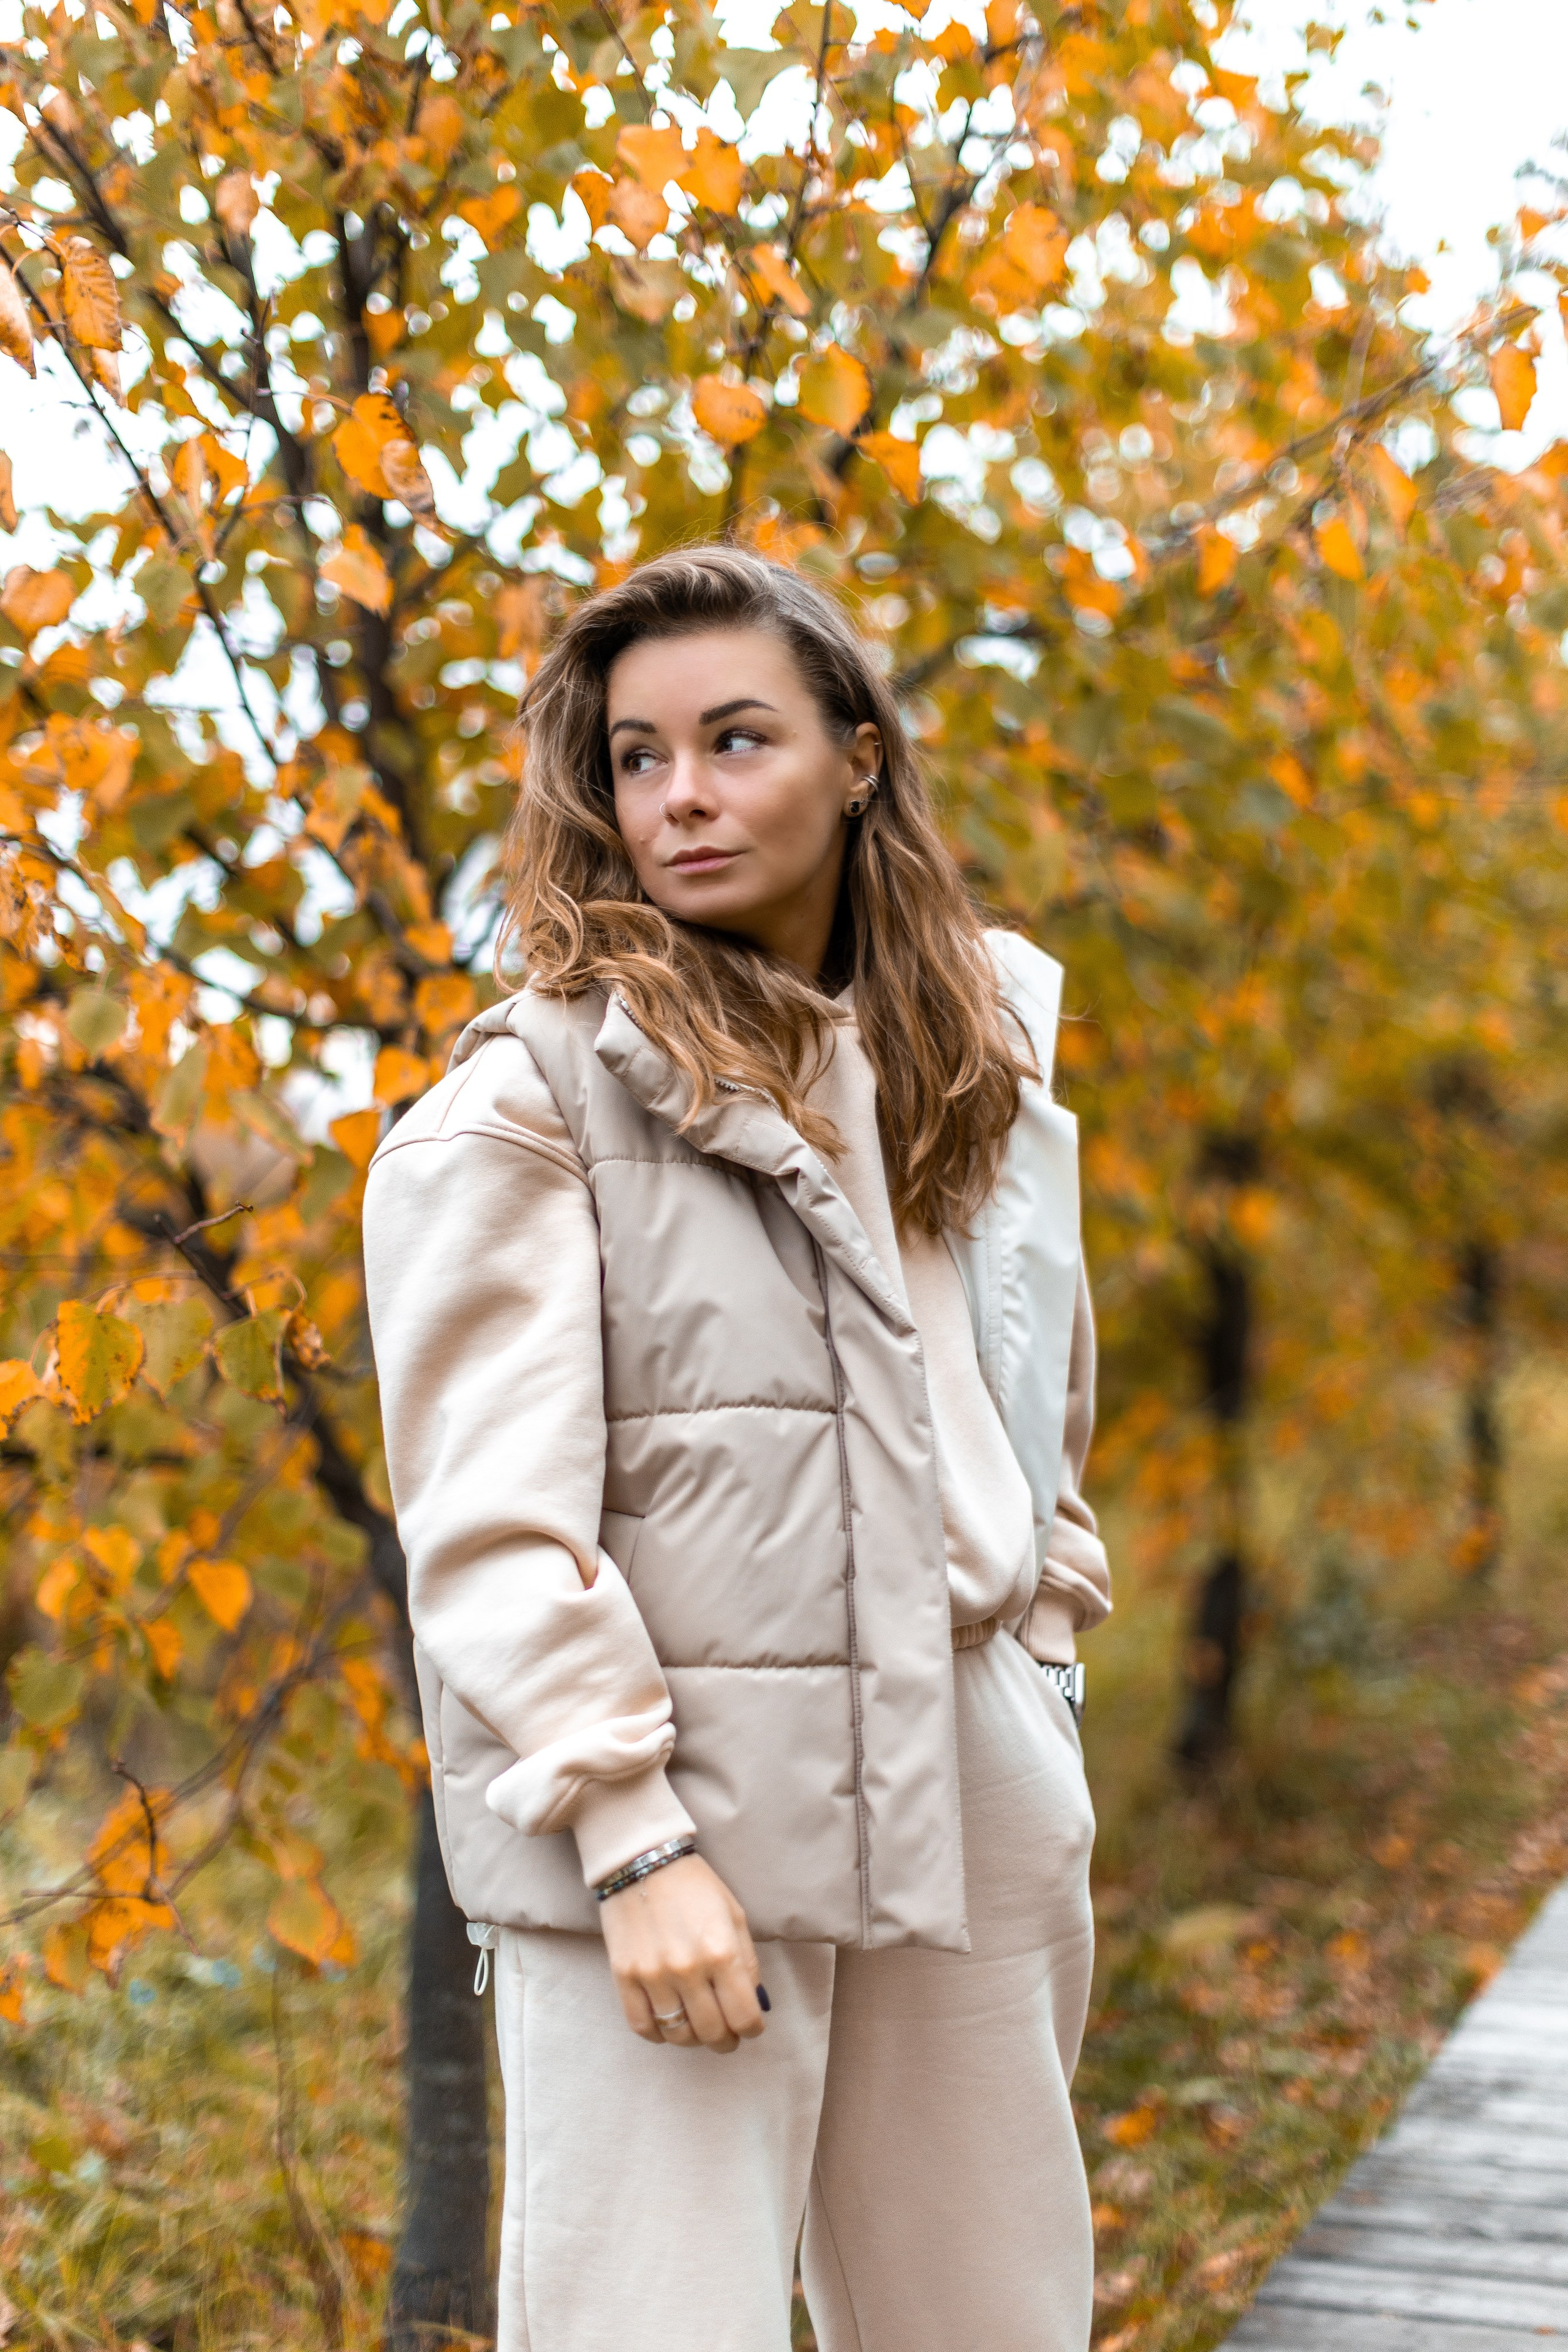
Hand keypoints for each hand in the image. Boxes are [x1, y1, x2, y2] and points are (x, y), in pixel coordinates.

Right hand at [600, 1853, 765, 2053]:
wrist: (642, 1862)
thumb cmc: (695, 1887)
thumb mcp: (734, 1917)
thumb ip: (747, 1963)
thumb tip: (754, 2005)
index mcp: (721, 1951)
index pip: (744, 2017)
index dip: (752, 2029)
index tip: (750, 2026)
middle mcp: (688, 1969)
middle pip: (713, 2033)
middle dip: (726, 2040)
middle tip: (727, 2033)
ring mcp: (653, 1975)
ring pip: (679, 2036)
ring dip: (694, 2039)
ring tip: (698, 2027)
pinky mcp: (624, 1977)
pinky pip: (643, 2027)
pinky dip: (659, 2035)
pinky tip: (668, 2024)